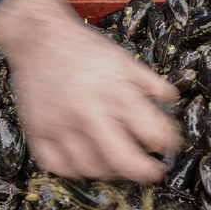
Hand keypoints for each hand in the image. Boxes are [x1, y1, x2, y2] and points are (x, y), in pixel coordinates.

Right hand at [0, 0, 181, 183]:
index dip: (166, 144)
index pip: (152, 133)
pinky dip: (74, 170)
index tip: (168, 147)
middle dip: (144, 172)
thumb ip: (150, 82)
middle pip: (123, 161)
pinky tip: (84, 161)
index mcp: (115, 93)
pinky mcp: (37, 131)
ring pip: (90, 169)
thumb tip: (172, 100)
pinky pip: (58, 166)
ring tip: (118, 163)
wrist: (38, 37)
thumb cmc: (83, 48)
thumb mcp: (124, 59)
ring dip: (109, 172)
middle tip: (152, 172)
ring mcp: (60, 125)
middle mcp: (89, 113)